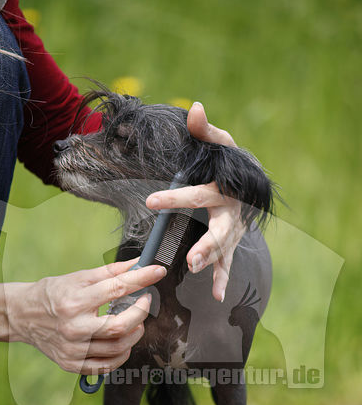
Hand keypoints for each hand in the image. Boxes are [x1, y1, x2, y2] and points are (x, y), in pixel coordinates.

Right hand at [6, 259, 165, 374]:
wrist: (22, 316)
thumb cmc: (52, 294)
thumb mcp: (78, 277)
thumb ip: (110, 272)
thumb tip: (138, 264)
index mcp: (74, 301)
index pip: (116, 289)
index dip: (142, 279)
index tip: (157, 272)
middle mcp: (73, 328)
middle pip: (120, 327)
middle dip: (141, 313)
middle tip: (144, 302)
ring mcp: (73, 349)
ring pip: (118, 348)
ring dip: (135, 333)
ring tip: (136, 322)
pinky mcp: (73, 364)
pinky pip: (107, 366)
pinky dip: (122, 354)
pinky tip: (124, 342)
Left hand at [146, 101, 245, 301]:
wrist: (253, 184)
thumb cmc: (229, 163)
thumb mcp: (220, 144)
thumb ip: (205, 132)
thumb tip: (195, 108)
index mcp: (223, 189)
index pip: (197, 194)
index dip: (174, 197)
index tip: (150, 201)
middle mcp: (231, 213)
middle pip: (220, 231)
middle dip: (206, 246)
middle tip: (191, 259)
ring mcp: (233, 231)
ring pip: (224, 250)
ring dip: (211, 263)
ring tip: (196, 271)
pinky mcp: (231, 242)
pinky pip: (228, 263)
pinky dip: (224, 279)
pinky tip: (218, 296)